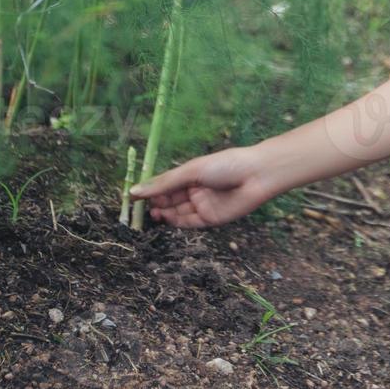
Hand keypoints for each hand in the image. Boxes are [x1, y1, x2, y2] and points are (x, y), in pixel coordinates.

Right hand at [127, 145, 270, 228]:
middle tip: (138, 209)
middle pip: (170, 200)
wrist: (256, 176)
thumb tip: (136, 190)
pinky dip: (176, 222)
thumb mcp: (191, 171)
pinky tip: (165, 219)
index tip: (133, 197)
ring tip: (151, 214)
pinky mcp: (211, 219)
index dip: (150, 191)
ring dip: (164, 214)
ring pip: (178, 213)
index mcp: (191, 174)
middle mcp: (195, 190)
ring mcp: (203, 205)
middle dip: (155, 204)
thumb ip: (164, 183)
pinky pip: (190, 223)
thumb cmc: (225, 165)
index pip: (166, 184)